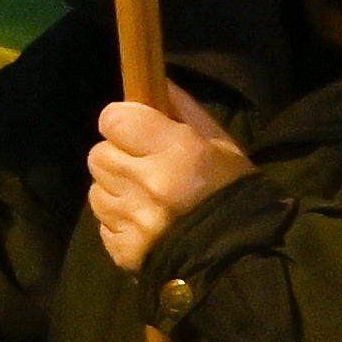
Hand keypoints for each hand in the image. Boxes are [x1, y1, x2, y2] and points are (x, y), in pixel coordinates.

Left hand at [87, 97, 249, 276]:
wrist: (244, 260)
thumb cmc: (234, 193)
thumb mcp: (221, 145)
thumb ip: (184, 110)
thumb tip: (155, 80)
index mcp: (175, 152)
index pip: (113, 119)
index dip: (122, 122)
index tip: (136, 130)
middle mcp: (147, 184)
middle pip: (99, 154)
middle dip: (118, 156)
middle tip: (144, 166)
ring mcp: (133, 220)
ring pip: (96, 188)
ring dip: (115, 189)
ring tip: (145, 198)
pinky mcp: (123, 250)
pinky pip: (102, 222)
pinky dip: (117, 221)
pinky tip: (144, 223)